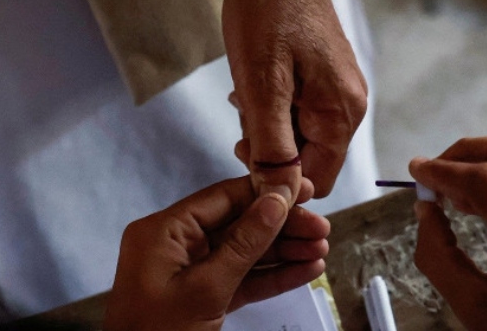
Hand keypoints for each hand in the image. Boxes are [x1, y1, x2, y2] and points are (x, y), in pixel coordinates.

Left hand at [104, 176, 328, 330]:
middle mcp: (178, 244)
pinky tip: (305, 270)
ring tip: (321, 250)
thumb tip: (276, 202)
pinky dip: (272, 276)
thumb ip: (243, 244)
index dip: (266, 192)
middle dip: (282, 227)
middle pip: (239, 224)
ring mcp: (191, 270)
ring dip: (284, 252)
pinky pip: (242, 278)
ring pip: (245, 252)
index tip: (304, 191)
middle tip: (322, 227)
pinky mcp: (204, 295)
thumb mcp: (206, 288)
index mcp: (165, 231)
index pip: (223, 198)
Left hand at [222, 0, 367, 200]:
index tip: (248, 154)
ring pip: (301, 139)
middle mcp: (349, 108)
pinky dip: (275, 111)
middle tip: (244, 118)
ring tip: (247, 97)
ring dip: (269, 129)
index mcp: (341, 113)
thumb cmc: (267, 15)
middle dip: (271, 150)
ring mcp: (339, 93)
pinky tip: (256, 89)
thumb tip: (278, 193)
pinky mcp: (326, 82)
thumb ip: (271, 144)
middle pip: (309, 160)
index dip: (280, 181)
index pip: (316, 180)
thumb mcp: (261, 85)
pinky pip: (301, 115)